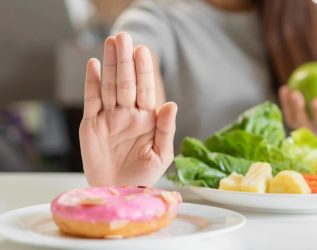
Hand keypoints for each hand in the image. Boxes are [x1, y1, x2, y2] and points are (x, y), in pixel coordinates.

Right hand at [79, 32, 176, 186]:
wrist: (118, 191)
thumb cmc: (143, 175)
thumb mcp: (161, 155)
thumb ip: (166, 129)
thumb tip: (172, 104)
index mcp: (146, 119)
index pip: (145, 90)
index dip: (143, 71)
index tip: (143, 51)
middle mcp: (128, 114)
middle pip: (125, 83)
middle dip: (125, 61)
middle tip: (123, 37)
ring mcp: (109, 117)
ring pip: (109, 86)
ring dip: (110, 65)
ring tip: (110, 43)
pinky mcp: (91, 124)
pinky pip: (91, 100)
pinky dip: (91, 83)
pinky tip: (94, 65)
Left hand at [279, 85, 316, 143]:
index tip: (316, 99)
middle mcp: (313, 134)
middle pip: (303, 123)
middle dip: (298, 109)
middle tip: (296, 93)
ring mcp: (301, 130)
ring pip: (292, 119)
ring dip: (288, 105)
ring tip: (288, 89)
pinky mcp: (293, 124)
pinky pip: (287, 112)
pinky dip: (284, 101)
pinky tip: (284, 88)